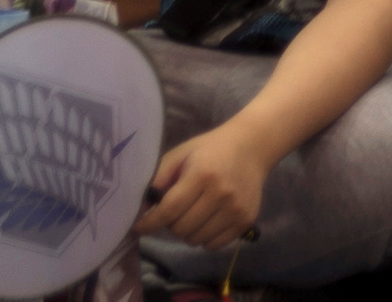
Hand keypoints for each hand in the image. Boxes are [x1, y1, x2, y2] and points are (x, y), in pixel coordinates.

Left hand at [139, 120, 279, 248]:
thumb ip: (157, 179)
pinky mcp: (246, 220)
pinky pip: (213, 245)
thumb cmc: (210, 149)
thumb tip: (142, 210)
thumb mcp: (181, 154)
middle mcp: (221, 194)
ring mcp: (236, 209)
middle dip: (170, 223)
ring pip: (195, 239)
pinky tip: (207, 221)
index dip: (149, 223)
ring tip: (193, 214)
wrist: (253, 146)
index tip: (138, 228)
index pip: (169, 210)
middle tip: (175, 211)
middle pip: (180, 229)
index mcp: (202, 175)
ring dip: (187, 231)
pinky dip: (204, 238)